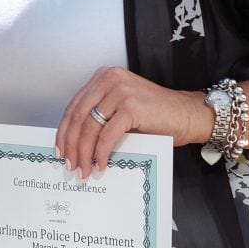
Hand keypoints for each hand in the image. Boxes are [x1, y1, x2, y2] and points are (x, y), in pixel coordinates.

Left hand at [56, 67, 207, 177]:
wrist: (188, 115)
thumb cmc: (156, 115)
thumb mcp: (121, 108)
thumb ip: (101, 116)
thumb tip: (75, 143)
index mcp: (104, 77)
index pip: (75, 106)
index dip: (64, 131)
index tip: (60, 150)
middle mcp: (109, 79)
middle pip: (78, 116)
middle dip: (71, 144)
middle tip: (70, 165)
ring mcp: (121, 92)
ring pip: (90, 127)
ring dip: (84, 152)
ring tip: (83, 169)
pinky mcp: (132, 107)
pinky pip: (107, 135)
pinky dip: (101, 153)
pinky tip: (101, 164)